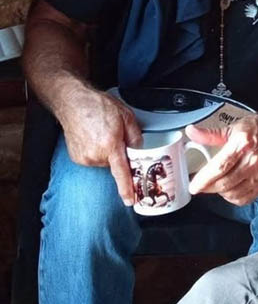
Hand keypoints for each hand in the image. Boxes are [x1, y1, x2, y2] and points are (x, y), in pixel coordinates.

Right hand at [59, 89, 141, 205]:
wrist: (74, 102)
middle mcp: (95, 154)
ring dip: (107, 152)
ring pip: (104, 162)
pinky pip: (93, 159)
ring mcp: (84, 157)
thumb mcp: (126, 116)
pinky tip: (93, 138)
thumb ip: (135, 136)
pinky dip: (96, 152)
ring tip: (101, 134)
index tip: (130, 201)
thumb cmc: (98, 106)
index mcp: (110, 145)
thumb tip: (138, 150)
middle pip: (115, 164)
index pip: (121, 173)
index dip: (126, 188)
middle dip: (118, 154)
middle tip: (114, 136)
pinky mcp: (77, 157)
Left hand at [185, 114, 257, 204]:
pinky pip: (245, 199)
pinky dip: (233, 198)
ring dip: (220, 192)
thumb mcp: (233, 127)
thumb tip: (191, 132)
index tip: (193, 186)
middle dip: (208, 187)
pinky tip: (229, 189)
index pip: (219, 167)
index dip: (204, 180)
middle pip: (224, 183)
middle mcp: (253, 160)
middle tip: (200, 186)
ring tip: (215, 184)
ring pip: (233, 193)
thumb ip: (210, 134)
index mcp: (242, 143)